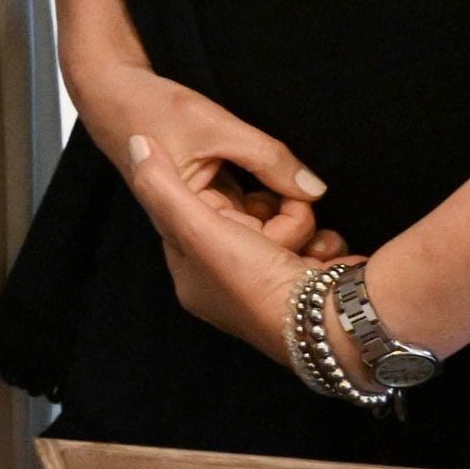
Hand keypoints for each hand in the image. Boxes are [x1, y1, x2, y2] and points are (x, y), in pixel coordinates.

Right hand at [70, 56, 337, 260]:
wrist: (108, 90)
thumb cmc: (151, 107)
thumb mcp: (217, 128)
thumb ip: (268, 158)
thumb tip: (315, 189)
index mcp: (184, 221)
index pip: (251, 240)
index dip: (287, 224)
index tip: (306, 197)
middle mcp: (190, 228)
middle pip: (253, 241)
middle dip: (289, 225)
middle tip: (312, 200)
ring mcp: (198, 216)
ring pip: (251, 227)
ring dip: (280, 215)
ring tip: (302, 195)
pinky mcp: (204, 202)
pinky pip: (242, 211)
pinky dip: (265, 203)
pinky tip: (282, 189)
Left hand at [119, 130, 345, 370]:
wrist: (332, 325)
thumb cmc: (254, 282)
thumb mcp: (196, 228)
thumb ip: (162, 184)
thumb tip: (137, 143)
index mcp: (194, 279)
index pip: (193, 216)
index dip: (214, 196)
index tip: (234, 196)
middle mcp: (229, 288)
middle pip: (243, 219)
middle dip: (267, 210)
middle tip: (278, 213)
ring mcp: (272, 288)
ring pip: (280, 228)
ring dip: (299, 223)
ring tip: (307, 238)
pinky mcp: (310, 285)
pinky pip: (311, 245)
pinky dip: (322, 242)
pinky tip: (324, 251)